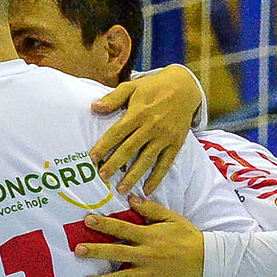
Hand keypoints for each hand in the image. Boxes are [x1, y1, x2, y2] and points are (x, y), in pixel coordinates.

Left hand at [75, 195, 203, 276]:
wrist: (208, 260)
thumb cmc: (188, 237)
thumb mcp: (172, 218)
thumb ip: (150, 209)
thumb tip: (131, 198)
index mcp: (148, 236)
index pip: (122, 228)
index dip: (104, 224)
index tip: (87, 221)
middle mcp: (146, 254)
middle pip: (116, 252)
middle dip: (96, 252)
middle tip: (78, 251)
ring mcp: (149, 272)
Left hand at [89, 64, 204, 193]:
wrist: (184, 87)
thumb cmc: (153, 87)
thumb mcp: (132, 87)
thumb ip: (113, 98)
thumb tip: (94, 107)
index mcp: (137, 113)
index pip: (117, 133)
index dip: (104, 146)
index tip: (92, 158)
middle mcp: (150, 127)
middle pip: (129, 149)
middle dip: (115, 164)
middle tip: (103, 178)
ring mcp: (164, 137)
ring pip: (146, 159)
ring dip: (133, 176)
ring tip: (122, 190)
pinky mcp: (175, 143)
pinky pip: (165, 163)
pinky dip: (157, 177)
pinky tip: (148, 189)